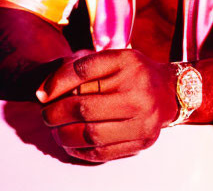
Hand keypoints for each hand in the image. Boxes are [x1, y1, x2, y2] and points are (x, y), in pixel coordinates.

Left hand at [36, 49, 177, 161]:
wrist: (171, 92)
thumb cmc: (136, 74)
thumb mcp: (114, 59)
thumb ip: (78, 69)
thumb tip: (43, 94)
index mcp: (130, 65)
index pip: (84, 71)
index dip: (56, 84)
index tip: (41, 95)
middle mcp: (139, 93)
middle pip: (84, 107)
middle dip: (56, 114)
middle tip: (47, 115)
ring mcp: (143, 120)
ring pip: (90, 134)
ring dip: (64, 134)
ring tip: (57, 129)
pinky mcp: (142, 141)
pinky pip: (101, 152)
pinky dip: (79, 150)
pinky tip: (73, 142)